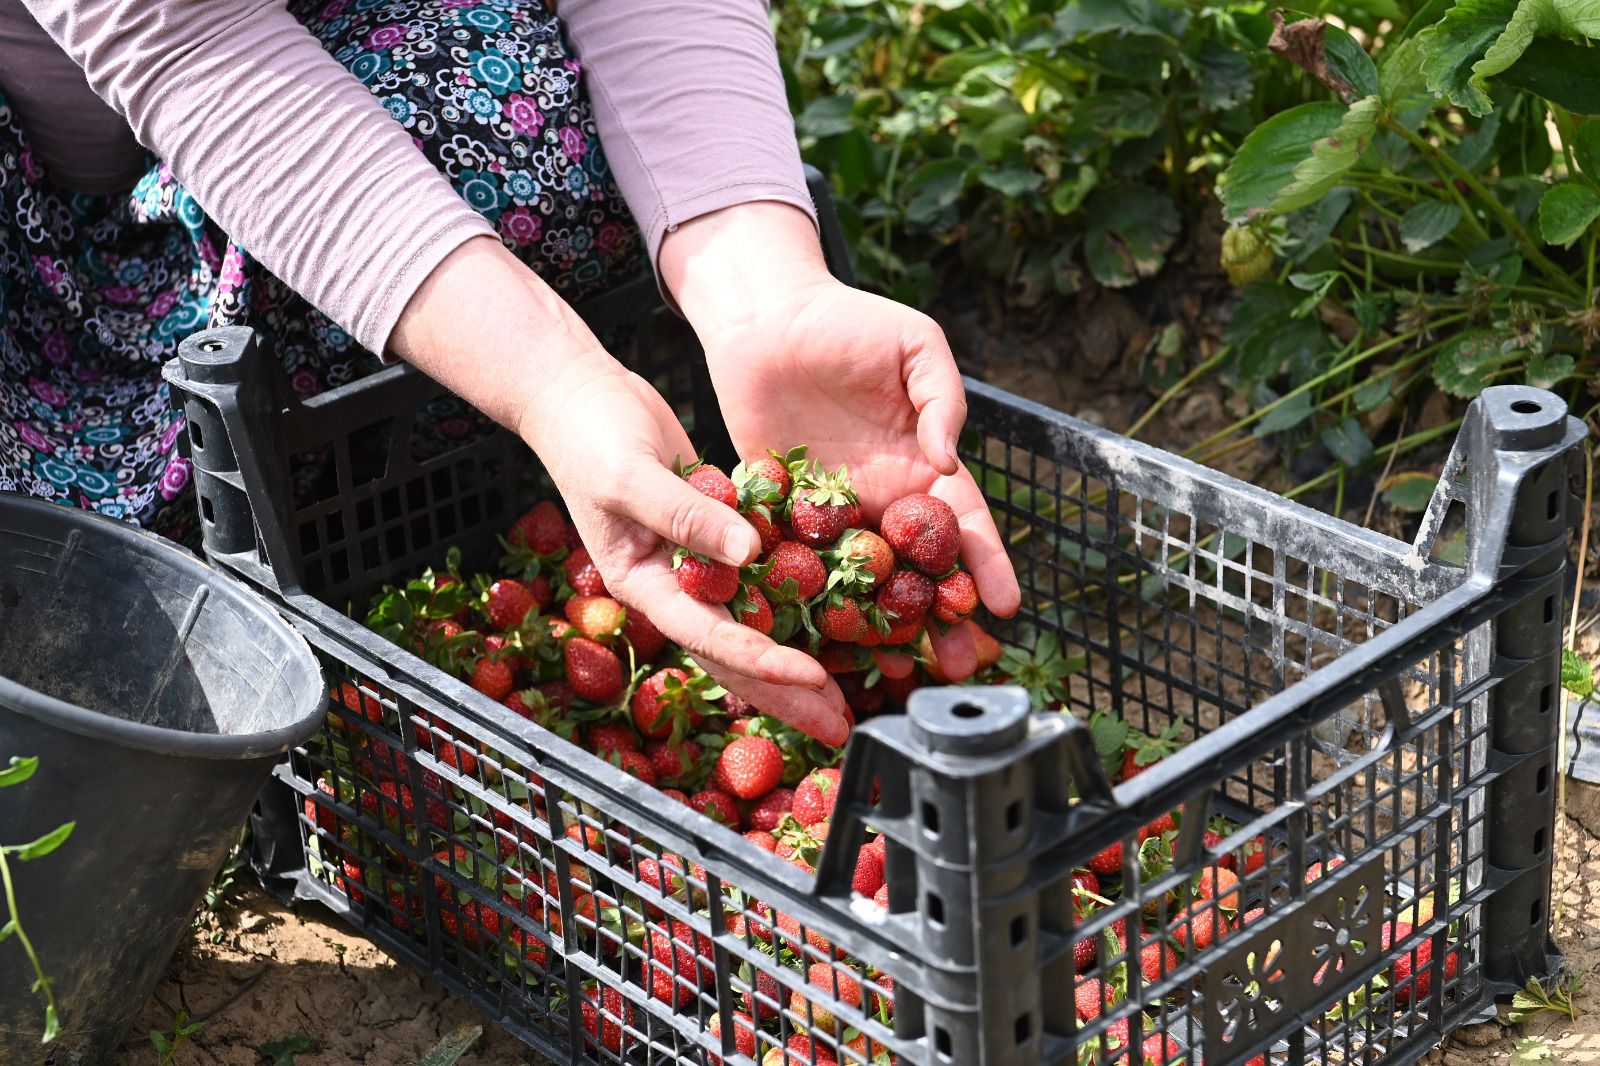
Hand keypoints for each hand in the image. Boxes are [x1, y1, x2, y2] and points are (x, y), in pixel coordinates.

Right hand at [520, 361, 851, 744]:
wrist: (576, 397)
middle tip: (840, 729)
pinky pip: (757, 578)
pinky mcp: (714, 534)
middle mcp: (672, 586)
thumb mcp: (631, 475)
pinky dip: (791, 600)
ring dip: (793, 661)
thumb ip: (687, 516)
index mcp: (645, 585)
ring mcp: (694, 565)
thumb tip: (749, 552)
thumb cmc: (589, 435)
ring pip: (750, 625)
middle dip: (786, 694)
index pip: (712, 638)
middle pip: (736, 654)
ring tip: (841, 694)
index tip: (813, 679)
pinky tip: (831, 616)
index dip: (764, 664)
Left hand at [661, 205, 1021, 681]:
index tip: (1004, 606)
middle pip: (918, 571)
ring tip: (898, 674)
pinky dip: (807, 602)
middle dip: (942, 620)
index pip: (963, 525)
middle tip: (961, 668)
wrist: (764, 318)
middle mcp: (881, 500)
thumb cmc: (848, 323)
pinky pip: (796, 562)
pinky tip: (818, 643)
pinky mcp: (778, 515)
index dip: (986, 565)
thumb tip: (946, 458)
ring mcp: (830, 513)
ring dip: (881, 628)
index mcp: (922, 466)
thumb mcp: (915, 344)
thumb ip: (942, 397)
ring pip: (861, 582)